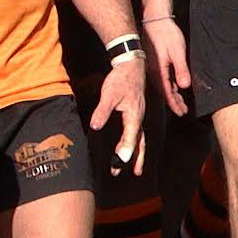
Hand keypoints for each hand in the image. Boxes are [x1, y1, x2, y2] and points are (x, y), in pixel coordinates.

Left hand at [90, 54, 148, 175]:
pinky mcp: (136, 112)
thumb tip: (95, 126)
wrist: (132, 64)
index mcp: (134, 114)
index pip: (131, 136)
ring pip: (141, 138)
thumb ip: (103, 111)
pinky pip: (138, 132)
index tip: (121, 163)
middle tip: (134, 172)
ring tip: (135, 168)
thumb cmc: (122, 78)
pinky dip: (136, 143)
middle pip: (140, 142)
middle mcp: (139, 117)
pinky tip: (130, 147)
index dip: (126, 151)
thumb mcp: (110, 94)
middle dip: (137, 158)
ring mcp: (139, 115)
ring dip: (138, 153)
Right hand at [146, 15, 190, 114]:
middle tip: (183, 111)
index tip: (181, 113)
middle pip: (165, 92)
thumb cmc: (166, 34)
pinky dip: (170, 86)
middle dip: (174, 102)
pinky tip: (174, 87)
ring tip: (180, 103)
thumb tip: (184, 86)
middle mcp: (154, 72)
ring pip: (164, 86)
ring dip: (172, 95)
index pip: (167, 92)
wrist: (155, 20)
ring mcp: (154, 67)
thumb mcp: (177, 51)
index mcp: (159, 71)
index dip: (175, 104)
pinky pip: (163, 79)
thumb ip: (181, 69)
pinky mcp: (155, 62)